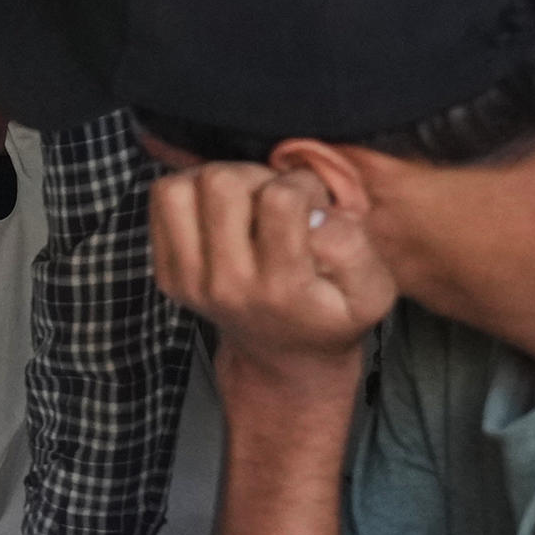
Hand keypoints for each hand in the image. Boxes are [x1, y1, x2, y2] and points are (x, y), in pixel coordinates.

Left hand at [147, 159, 395, 372]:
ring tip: (247, 202)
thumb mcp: (372, 291)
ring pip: (180, 188)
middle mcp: (226, 285)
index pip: (280, 199)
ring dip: (217, 181)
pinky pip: (163, 202)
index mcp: (280, 287)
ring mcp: (189, 281)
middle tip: (277, 200)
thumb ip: (354, 247)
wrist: (285, 358)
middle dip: (256, 176)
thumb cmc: (332, 314)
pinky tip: (222, 213)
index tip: (315, 204)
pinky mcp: (166, 274)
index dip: (304, 185)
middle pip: (221, 184)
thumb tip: (315, 213)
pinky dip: (191, 193)